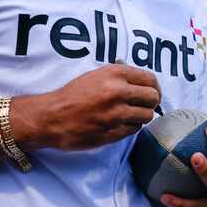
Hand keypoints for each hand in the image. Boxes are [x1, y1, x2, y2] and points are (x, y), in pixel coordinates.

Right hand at [15, 63, 160, 150]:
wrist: (51, 117)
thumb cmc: (72, 95)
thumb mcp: (96, 75)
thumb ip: (120, 76)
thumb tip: (142, 81)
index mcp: (115, 74)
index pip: (150, 79)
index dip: (154, 87)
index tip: (152, 92)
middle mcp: (118, 92)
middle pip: (153, 97)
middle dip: (151, 102)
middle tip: (144, 104)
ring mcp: (116, 114)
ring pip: (147, 115)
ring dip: (142, 115)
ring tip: (130, 114)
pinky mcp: (113, 132)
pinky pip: (134, 129)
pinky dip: (131, 126)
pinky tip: (120, 123)